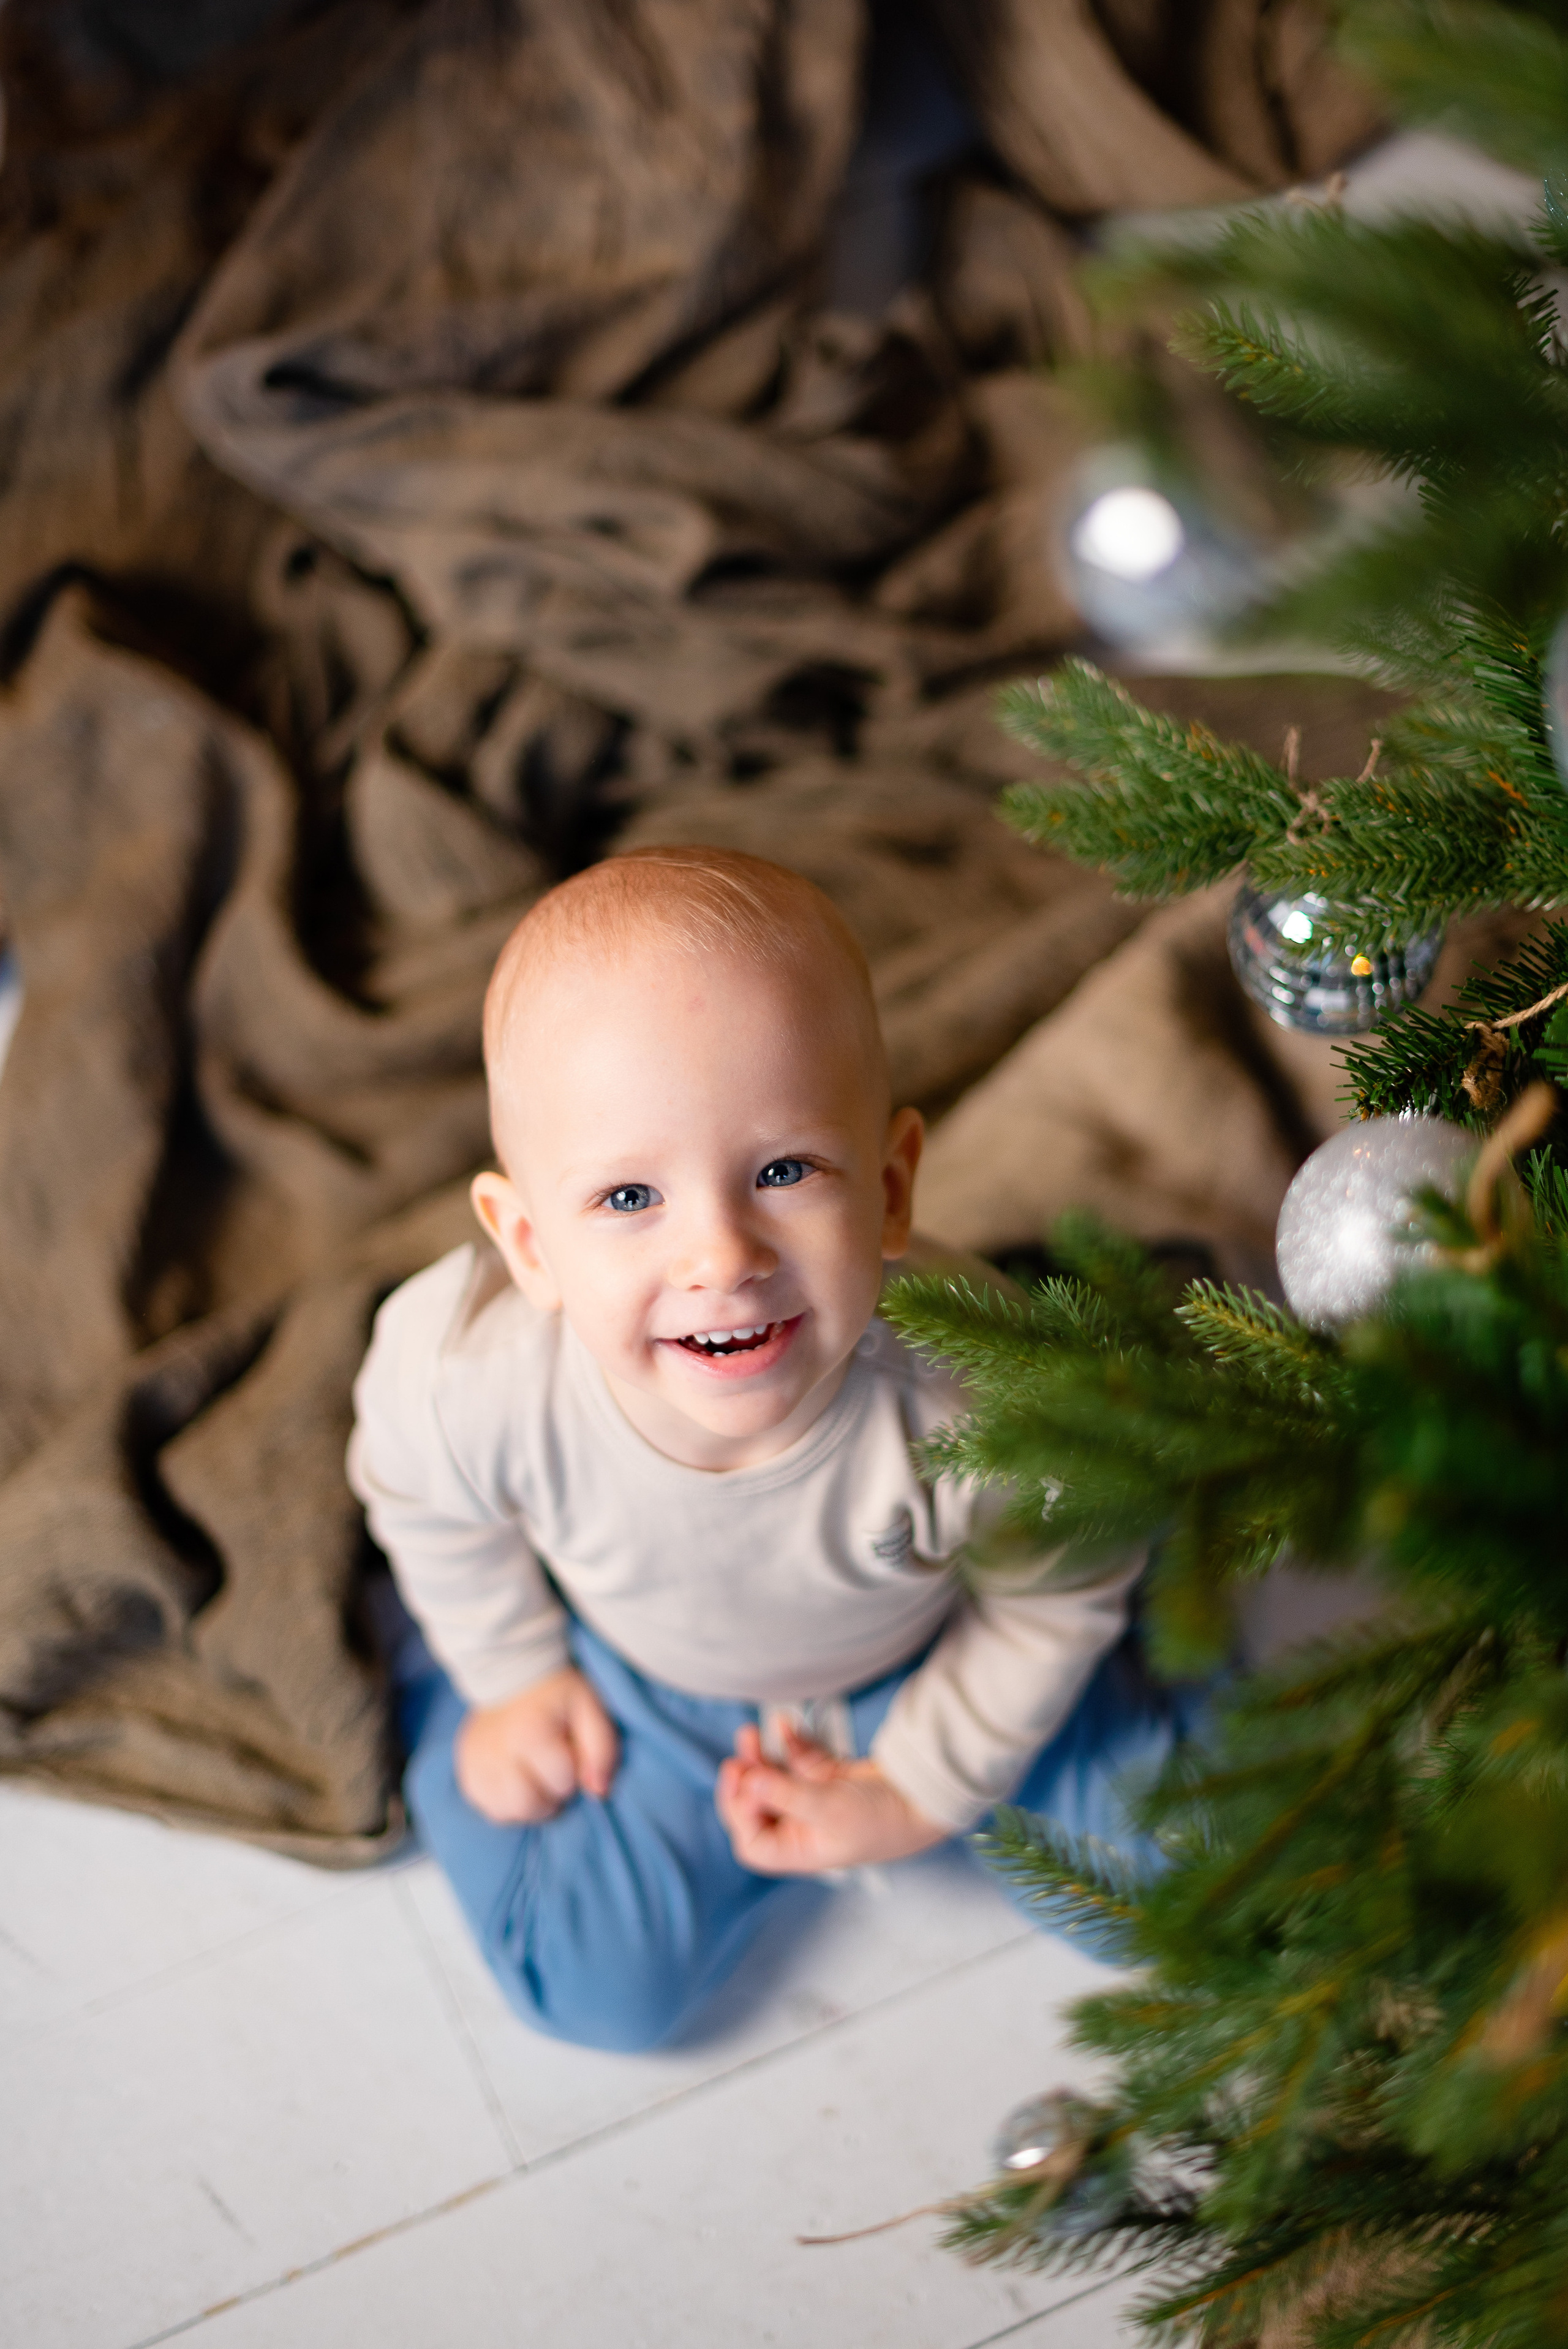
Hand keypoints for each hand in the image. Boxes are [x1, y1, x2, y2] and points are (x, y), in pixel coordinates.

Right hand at [454, 1667, 618, 1824]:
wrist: (511, 1673)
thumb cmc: (556, 1694)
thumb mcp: (589, 1707)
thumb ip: (602, 1748)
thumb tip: (598, 1790)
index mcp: (529, 1733)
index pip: (561, 1783)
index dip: (573, 1773)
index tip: (570, 1752)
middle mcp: (496, 1752)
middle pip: (528, 1805)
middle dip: (550, 1798)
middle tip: (553, 1774)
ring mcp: (475, 1763)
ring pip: (505, 1812)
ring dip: (528, 1806)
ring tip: (535, 1779)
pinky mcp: (466, 1770)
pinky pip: (487, 1808)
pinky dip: (506, 1804)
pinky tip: (515, 1783)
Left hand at [715, 1720, 945, 1873]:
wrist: (923, 1798)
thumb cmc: (882, 1818)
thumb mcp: (829, 1808)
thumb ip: (786, 1794)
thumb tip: (747, 1781)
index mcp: (799, 1850)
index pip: (751, 1841)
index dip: (739, 1812)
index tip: (743, 1780)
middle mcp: (802, 1828)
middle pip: (758, 1808)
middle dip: (745, 1781)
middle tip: (738, 1757)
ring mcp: (814, 1801)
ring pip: (774, 1780)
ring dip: (760, 1758)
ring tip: (751, 1734)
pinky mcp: (828, 1778)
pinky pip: (798, 1760)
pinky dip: (790, 1744)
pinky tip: (786, 1727)